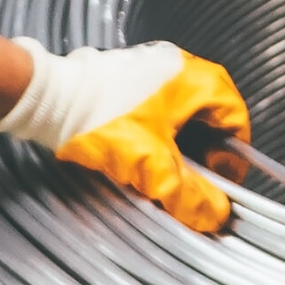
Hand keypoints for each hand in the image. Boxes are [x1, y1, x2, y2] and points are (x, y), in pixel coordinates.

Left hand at [11, 40, 249, 234]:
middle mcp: (181, 69)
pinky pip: (157, 113)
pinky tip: (139, 158)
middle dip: (203, 159)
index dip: (231, 161)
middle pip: (210, 123)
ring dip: (178, 151)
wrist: (48, 98)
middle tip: (189, 187)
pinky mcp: (130, 80)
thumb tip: (214, 216)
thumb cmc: (101, 119)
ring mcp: (154, 71)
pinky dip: (157, 138)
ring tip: (160, 177)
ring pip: (182, 120)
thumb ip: (189, 195)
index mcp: (199, 80)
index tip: (219, 188)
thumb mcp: (153, 165)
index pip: (236, 123)